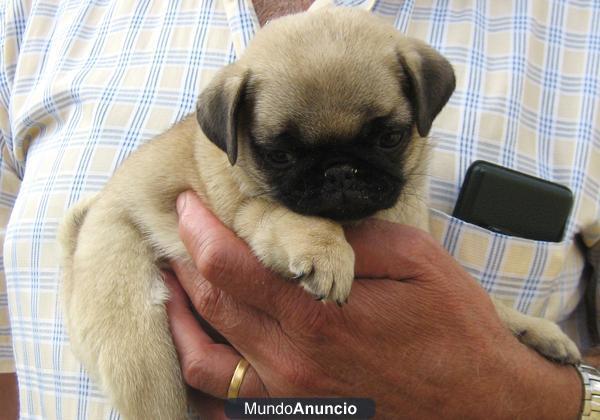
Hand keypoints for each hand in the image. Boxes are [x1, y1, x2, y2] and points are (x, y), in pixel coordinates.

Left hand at [166, 191, 580, 418]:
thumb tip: (302, 225)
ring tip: (173, 285)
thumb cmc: (455, 331)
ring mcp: (289, 399)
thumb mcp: (416, 261)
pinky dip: (200, 374)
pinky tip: (196, 349)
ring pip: (202, 361)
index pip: (229, 266)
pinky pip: (227, 404)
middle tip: (177, 233)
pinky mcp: (297, 419)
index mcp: (317, 317)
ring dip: (179, 318)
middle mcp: (291, 363)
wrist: (483, 406)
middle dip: (184, 261)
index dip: (198, 229)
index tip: (187, 204)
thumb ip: (351, 241)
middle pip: (210, 306)